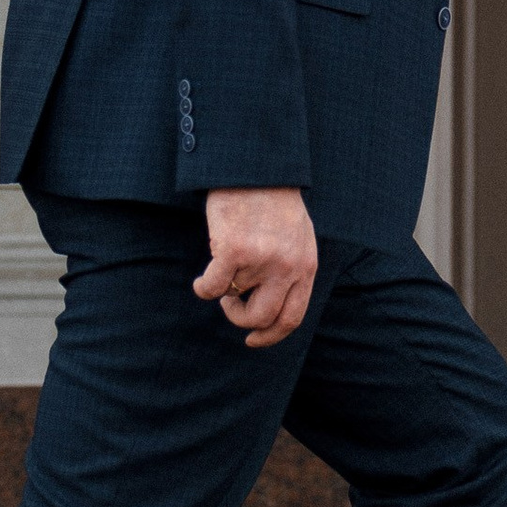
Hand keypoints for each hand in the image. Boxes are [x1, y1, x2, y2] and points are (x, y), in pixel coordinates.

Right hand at [194, 187, 318, 346]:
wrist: (256, 167)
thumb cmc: (273, 199)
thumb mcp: (298, 236)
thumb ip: (291, 269)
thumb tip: (271, 307)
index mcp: (305, 265)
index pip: (292, 316)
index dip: (271, 335)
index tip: (253, 340)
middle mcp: (287, 266)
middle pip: (263, 317)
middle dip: (242, 319)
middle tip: (231, 304)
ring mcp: (261, 260)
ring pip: (233, 297)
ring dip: (223, 291)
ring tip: (220, 272)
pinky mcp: (234, 250)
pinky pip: (212, 288)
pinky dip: (203, 288)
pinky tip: (201, 280)